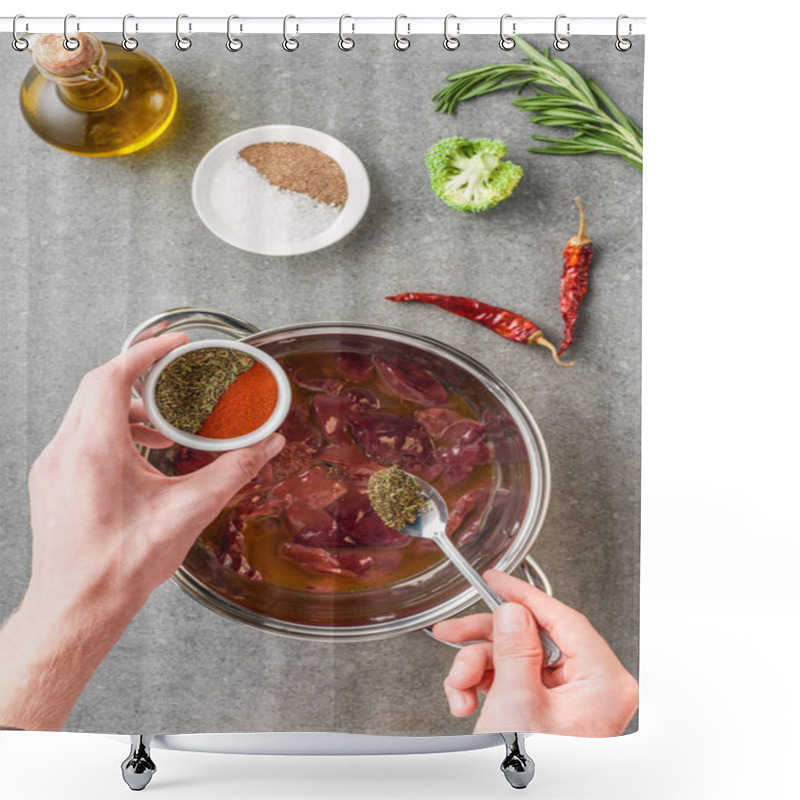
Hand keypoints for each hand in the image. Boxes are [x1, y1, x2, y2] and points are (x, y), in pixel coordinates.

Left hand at [1, 334, 284, 729]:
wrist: (78, 608)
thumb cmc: (121, 567)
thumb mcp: (189, 511)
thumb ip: (233, 470)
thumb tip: (268, 446)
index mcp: (93, 450)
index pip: (111, 376)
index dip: (145, 353)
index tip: (174, 344)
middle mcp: (64, 451)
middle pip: (97, 388)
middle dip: (140, 378)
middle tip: (175, 377)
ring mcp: (52, 467)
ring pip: (87, 413)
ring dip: (128, 410)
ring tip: (165, 427)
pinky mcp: (51, 483)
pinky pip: (80, 438)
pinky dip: (113, 433)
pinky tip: (142, 457)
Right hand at [432, 570, 637, 736]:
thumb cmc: (535, 775)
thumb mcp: (517, 704)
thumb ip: (515, 648)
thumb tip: (513, 611)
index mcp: (602, 682)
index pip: (562, 617)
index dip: (523, 595)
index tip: (495, 580)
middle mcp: (592, 689)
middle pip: (532, 638)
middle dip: (486, 642)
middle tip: (452, 634)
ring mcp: (571, 703)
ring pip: (517, 659)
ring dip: (477, 670)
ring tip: (458, 692)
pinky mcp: (551, 714)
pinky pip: (515, 682)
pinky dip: (485, 687)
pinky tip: (466, 703)